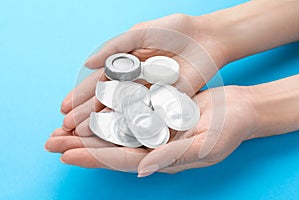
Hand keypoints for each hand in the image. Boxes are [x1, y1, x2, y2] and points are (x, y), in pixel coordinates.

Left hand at [44, 86, 256, 174]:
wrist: (239, 110)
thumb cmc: (227, 130)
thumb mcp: (204, 145)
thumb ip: (173, 156)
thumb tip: (142, 170)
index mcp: (162, 159)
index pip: (121, 160)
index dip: (94, 158)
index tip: (66, 155)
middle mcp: (152, 146)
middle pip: (110, 147)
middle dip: (80, 145)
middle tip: (50, 142)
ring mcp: (153, 129)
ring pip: (113, 130)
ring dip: (87, 129)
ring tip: (61, 127)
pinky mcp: (155, 113)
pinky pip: (126, 113)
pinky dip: (106, 112)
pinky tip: (89, 109)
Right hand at [55, 14, 227, 135]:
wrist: (206, 37)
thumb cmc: (174, 30)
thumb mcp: (140, 33)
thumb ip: (114, 48)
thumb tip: (86, 63)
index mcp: (126, 66)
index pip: (99, 84)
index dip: (81, 96)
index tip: (64, 108)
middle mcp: (135, 83)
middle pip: (108, 101)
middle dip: (87, 114)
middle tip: (67, 129)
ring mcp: (150, 94)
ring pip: (123, 112)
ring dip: (103, 124)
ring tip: (83, 135)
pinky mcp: (167, 103)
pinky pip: (146, 115)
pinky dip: (131, 125)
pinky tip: (114, 134)